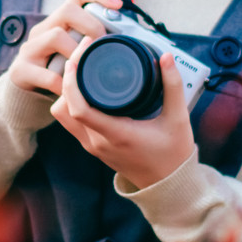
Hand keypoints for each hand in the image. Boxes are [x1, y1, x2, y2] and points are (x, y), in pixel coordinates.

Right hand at [7, 0, 121, 98]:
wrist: (26, 96)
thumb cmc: (60, 72)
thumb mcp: (77, 54)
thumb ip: (95, 45)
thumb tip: (134, 44)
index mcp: (60, 22)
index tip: (118, 5)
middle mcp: (43, 30)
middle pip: (66, 10)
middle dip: (91, 25)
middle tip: (103, 45)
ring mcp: (30, 49)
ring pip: (55, 36)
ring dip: (77, 53)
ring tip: (87, 69)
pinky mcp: (21, 70)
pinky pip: (47, 75)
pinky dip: (64, 84)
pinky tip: (73, 92)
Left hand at [51, 44, 195, 190]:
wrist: (169, 186)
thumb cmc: (173, 154)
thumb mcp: (178, 119)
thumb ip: (173, 86)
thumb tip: (166, 57)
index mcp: (116, 134)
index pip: (79, 108)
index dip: (71, 81)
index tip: (77, 58)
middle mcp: (98, 142)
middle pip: (64, 108)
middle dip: (67, 78)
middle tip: (82, 55)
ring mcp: (93, 147)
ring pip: (63, 116)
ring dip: (66, 93)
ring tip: (81, 70)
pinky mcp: (93, 147)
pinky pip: (71, 122)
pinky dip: (70, 104)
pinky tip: (84, 89)